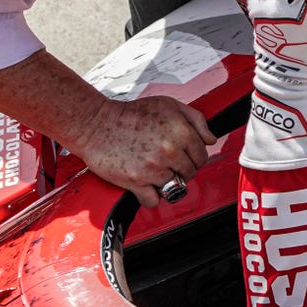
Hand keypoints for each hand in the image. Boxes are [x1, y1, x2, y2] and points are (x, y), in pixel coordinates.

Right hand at [74, 95, 215, 206]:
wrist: (95, 123)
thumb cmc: (131, 113)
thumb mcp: (168, 105)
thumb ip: (196, 120)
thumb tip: (211, 139)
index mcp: (181, 132)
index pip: (202, 156)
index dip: (193, 156)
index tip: (181, 155)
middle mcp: (169, 151)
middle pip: (190, 174)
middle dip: (181, 169)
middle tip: (166, 161)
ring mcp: (153, 168)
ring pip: (175, 188)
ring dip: (166, 182)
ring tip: (154, 171)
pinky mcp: (136, 182)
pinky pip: (154, 201)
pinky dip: (150, 196)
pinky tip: (145, 184)